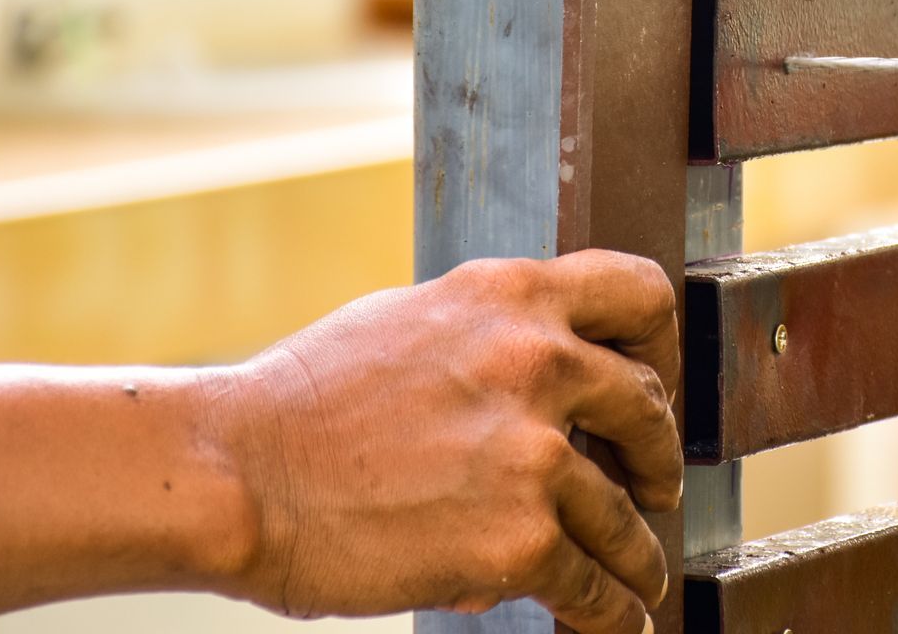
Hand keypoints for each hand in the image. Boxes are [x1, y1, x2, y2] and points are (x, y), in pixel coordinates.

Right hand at [211, 250, 680, 633]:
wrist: (238, 475)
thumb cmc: (303, 404)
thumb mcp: (412, 323)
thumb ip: (489, 337)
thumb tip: (540, 371)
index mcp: (510, 295)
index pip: (639, 296)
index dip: (659, 348)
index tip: (654, 384)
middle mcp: (536, 359)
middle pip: (649, 407)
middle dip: (657, 456)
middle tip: (654, 487)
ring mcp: (534, 450)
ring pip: (627, 513)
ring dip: (640, 554)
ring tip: (641, 576)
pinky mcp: (520, 536)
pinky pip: (593, 584)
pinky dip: (610, 612)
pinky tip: (614, 622)